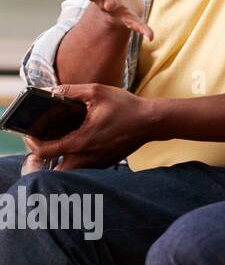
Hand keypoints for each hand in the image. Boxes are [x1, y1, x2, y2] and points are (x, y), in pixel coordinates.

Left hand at [24, 84, 156, 170]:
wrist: (153, 121)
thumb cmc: (127, 107)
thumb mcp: (97, 92)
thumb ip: (70, 91)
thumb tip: (51, 91)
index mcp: (80, 142)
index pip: (44, 151)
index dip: (32, 142)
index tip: (31, 133)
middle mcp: (86, 157)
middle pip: (52, 170)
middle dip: (43, 160)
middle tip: (43, 144)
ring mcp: (96, 163)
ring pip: (67, 173)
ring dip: (58, 162)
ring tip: (58, 146)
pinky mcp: (105, 163)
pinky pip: (82, 169)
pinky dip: (74, 161)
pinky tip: (78, 145)